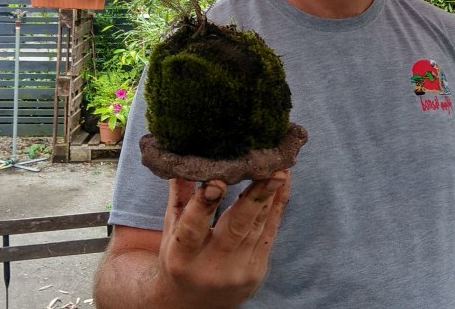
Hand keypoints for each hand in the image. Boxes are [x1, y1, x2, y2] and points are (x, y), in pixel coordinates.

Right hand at [156, 170, 290, 307]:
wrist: (196, 305)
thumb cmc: (180, 259)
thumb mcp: (170, 231)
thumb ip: (178, 196)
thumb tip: (179, 159)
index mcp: (181, 257)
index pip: (192, 229)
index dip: (204, 205)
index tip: (217, 181)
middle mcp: (211, 267)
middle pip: (235, 228)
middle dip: (255, 198)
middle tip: (271, 171)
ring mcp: (237, 271)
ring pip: (257, 227)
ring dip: (271, 197)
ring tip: (281, 169)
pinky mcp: (256, 271)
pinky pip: (270, 233)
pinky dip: (278, 206)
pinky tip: (284, 183)